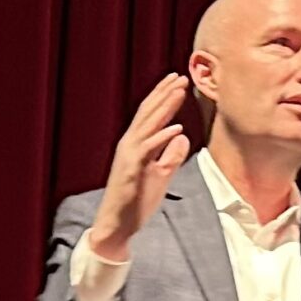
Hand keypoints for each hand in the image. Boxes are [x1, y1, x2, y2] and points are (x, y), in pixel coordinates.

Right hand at [88, 74, 191, 260]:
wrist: (118, 223)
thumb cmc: (137, 200)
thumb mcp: (161, 175)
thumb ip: (171, 155)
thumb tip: (182, 136)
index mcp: (137, 145)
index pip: (151, 115)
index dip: (164, 98)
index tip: (178, 83)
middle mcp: (130, 145)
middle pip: (148, 113)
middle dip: (164, 94)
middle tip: (180, 77)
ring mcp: (129, 156)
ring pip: (148, 125)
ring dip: (164, 107)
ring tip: (179, 91)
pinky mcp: (131, 170)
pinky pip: (148, 150)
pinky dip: (162, 137)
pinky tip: (177, 128)